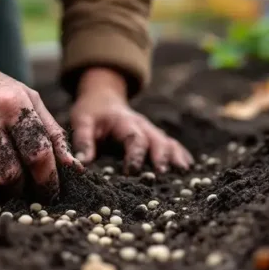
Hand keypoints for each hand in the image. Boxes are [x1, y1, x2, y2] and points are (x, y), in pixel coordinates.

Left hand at [69, 67, 192, 173]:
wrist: (103, 97)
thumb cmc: (92, 112)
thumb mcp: (82, 122)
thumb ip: (83, 141)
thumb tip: (81, 164)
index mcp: (124, 121)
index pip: (133, 138)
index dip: (134, 155)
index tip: (131, 172)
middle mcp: (141, 125)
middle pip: (156, 139)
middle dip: (161, 156)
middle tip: (162, 172)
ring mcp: (150, 129)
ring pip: (167, 141)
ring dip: (175, 155)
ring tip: (183, 171)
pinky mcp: (154, 134)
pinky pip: (170, 143)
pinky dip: (180, 153)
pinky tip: (188, 166)